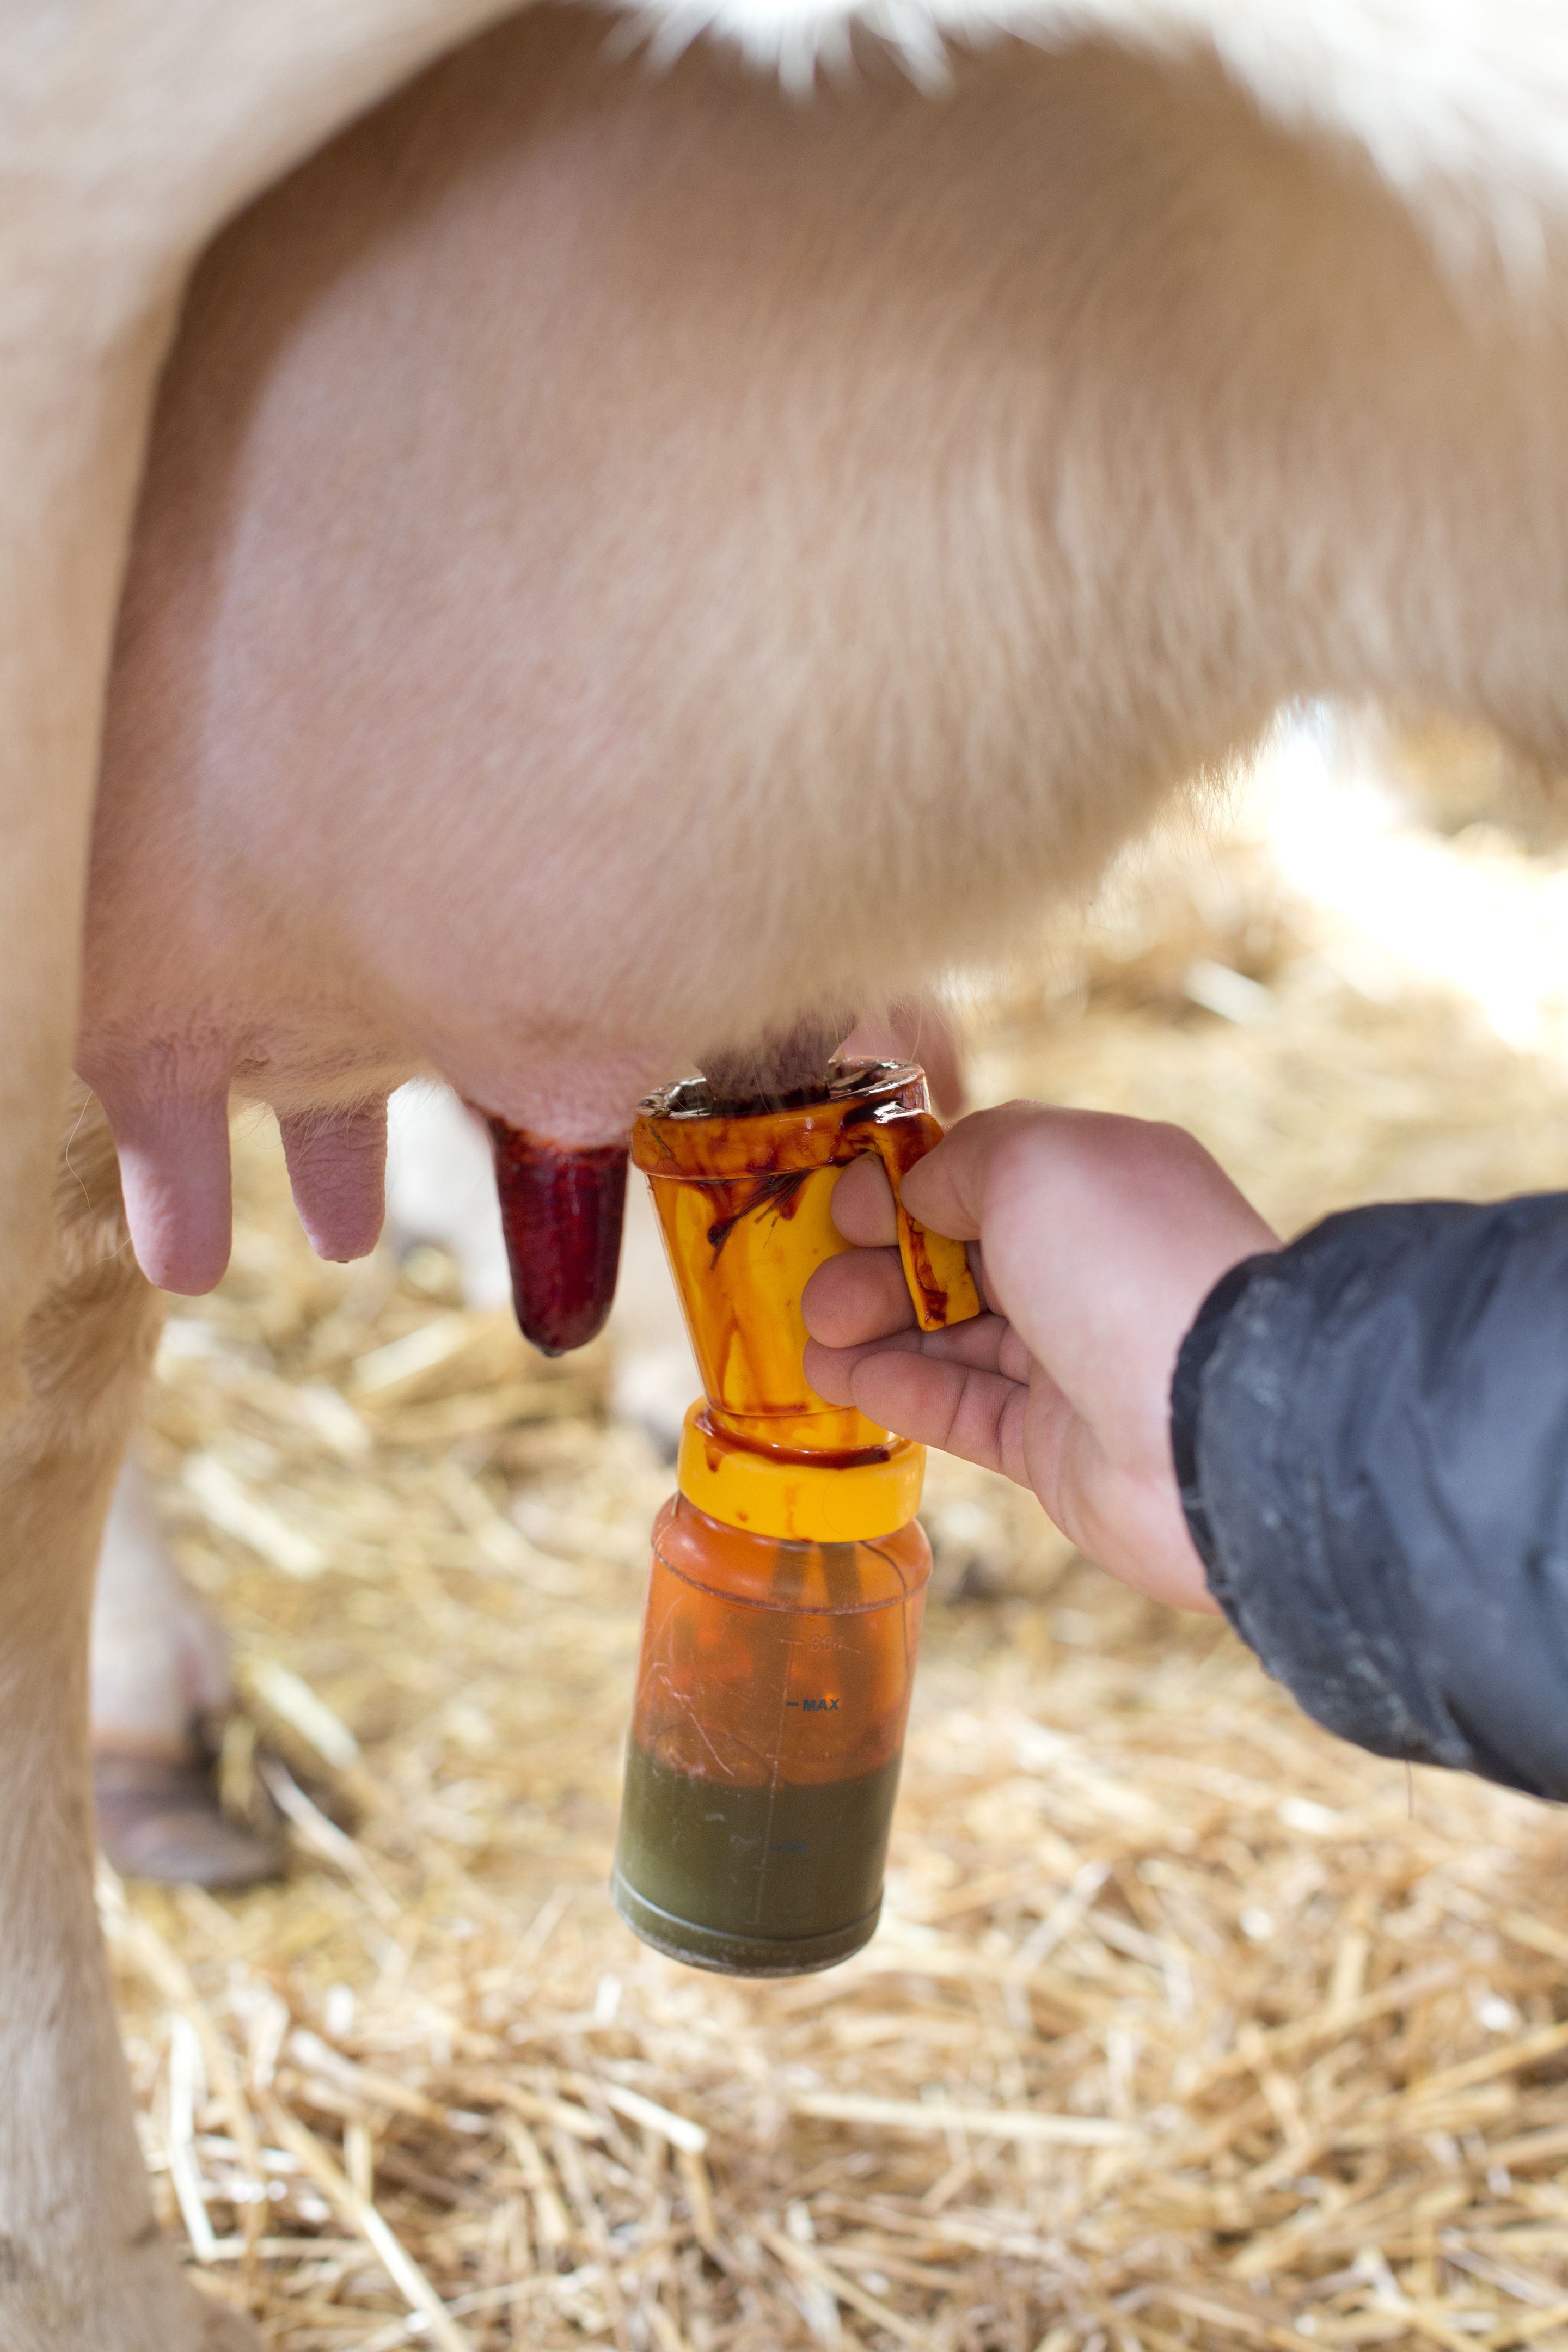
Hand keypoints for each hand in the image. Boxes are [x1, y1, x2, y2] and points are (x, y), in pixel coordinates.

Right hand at [802, 1103, 1277, 1610]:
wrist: (1212, 1427)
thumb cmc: (1129, 1269)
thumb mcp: (1035, 1162)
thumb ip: (964, 1160)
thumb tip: (919, 1194)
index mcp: (1100, 1186)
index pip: (984, 1178)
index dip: (905, 1192)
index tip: (843, 1211)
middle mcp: (1092, 1269)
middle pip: (960, 1260)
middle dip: (878, 1268)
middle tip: (816, 1290)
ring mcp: (1077, 1362)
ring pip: (955, 1337)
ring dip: (877, 1333)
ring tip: (814, 1343)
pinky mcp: (1059, 1448)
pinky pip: (967, 1410)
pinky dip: (905, 1391)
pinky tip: (850, 1379)